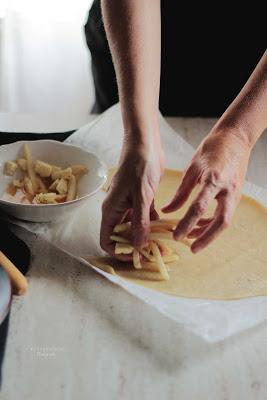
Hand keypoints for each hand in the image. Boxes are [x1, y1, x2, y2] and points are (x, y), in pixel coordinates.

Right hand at [100, 136, 164, 258]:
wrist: (145, 144)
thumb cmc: (139, 165)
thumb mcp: (141, 195)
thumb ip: (140, 221)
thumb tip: (139, 245)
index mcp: (111, 210)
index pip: (108, 239)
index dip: (119, 251)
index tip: (137, 257)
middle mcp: (119, 210)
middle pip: (123, 237)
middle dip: (137, 247)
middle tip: (156, 251)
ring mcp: (130, 206)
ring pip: (136, 229)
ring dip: (147, 237)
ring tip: (163, 243)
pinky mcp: (142, 200)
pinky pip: (146, 219)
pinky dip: (154, 225)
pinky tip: (165, 228)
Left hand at [162, 126, 250, 252]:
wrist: (236, 138)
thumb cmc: (212, 149)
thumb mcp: (192, 168)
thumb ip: (181, 192)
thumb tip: (167, 211)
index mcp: (214, 180)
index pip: (199, 208)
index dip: (187, 224)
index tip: (176, 235)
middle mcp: (228, 189)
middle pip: (221, 222)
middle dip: (206, 238)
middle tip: (191, 249)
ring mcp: (235, 194)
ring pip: (225, 221)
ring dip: (209, 232)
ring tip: (191, 239)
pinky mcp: (235, 195)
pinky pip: (225, 214)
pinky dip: (212, 223)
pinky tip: (199, 227)